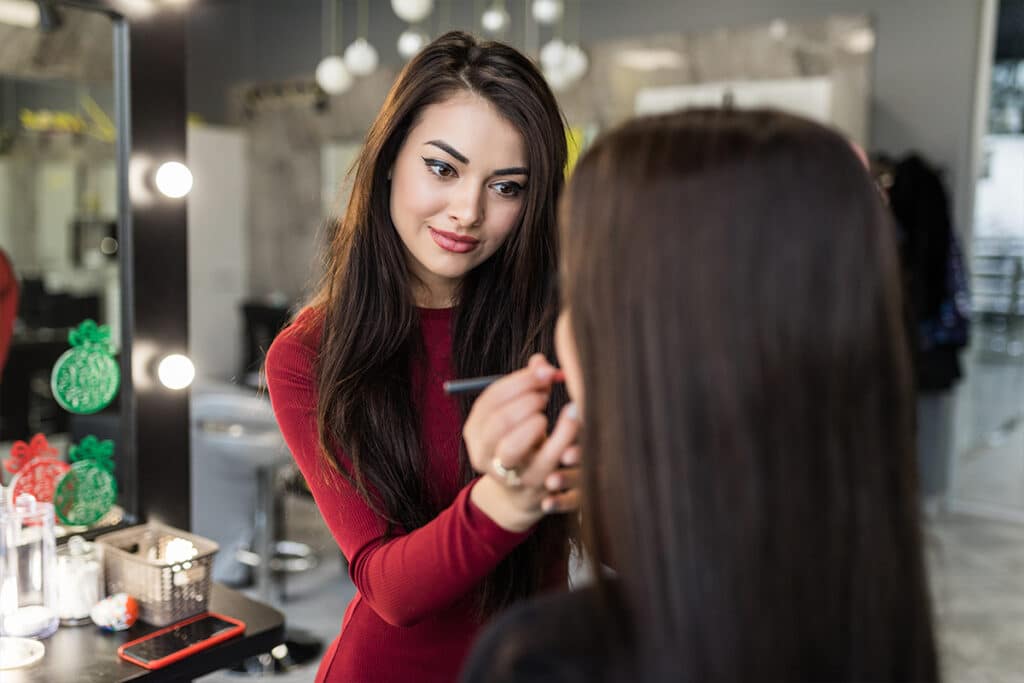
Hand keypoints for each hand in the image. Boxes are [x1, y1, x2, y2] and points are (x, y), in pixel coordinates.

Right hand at [464, 355, 580, 530]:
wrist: (523, 492)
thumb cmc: (524, 440)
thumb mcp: (519, 412)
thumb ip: (529, 385)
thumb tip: (541, 361)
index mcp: (475, 429)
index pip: (490, 399)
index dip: (518, 381)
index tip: (544, 371)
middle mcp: (482, 452)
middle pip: (498, 420)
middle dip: (526, 399)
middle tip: (545, 394)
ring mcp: (505, 473)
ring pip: (511, 446)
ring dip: (533, 421)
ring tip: (546, 412)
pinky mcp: (532, 485)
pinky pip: (546, 460)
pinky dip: (562, 435)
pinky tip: (573, 418)